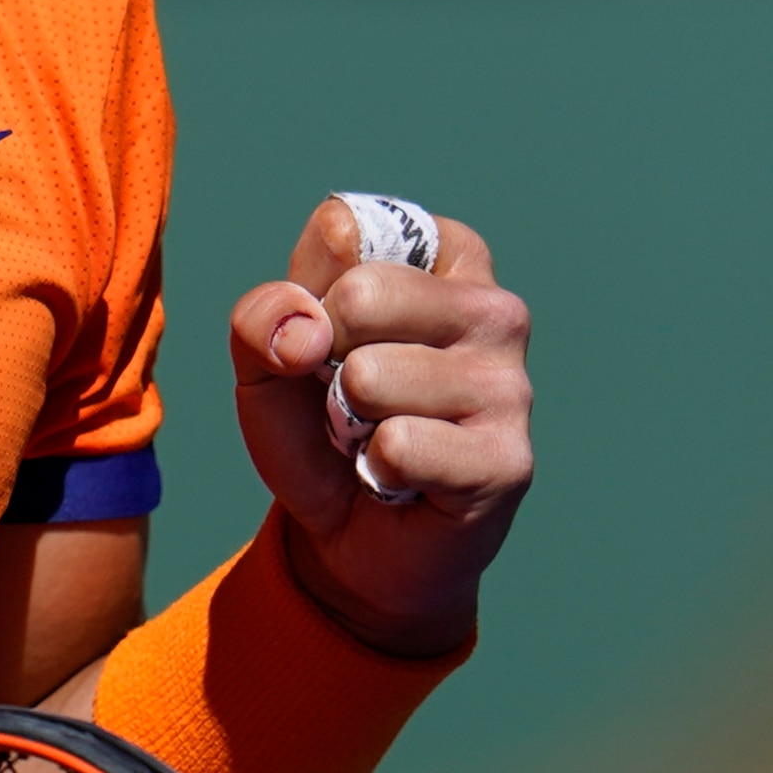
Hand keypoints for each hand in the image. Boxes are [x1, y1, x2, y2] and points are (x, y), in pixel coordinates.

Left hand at [231, 196, 533, 656]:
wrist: (350, 542)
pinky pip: (398, 445)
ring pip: (371, 376)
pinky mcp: (507, 459)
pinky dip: (375, 472)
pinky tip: (403, 480)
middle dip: (325, 360)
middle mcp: (495, 308)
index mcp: (447, 258)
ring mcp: (510, 384)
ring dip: (348, 424)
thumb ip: (262, 315)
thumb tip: (305, 330)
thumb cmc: (321, 430)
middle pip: (360, 294)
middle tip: (352, 400)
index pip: (345, 230)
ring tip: (377, 440)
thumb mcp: (266, 360)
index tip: (332, 337)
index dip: (308, 294)